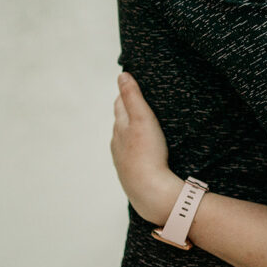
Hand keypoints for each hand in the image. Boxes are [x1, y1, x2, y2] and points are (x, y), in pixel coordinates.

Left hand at [111, 72, 182, 224]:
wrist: (149, 190)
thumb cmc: (147, 153)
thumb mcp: (142, 118)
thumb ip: (133, 96)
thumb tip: (122, 75)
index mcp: (120, 127)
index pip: (120, 103)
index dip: (126, 93)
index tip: (132, 85)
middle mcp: (117, 142)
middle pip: (120, 121)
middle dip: (127, 110)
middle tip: (137, 100)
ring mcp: (122, 159)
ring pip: (123, 140)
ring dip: (130, 131)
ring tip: (141, 125)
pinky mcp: (130, 173)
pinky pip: (131, 156)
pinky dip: (135, 149)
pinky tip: (143, 151)